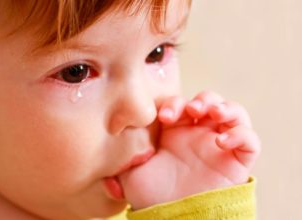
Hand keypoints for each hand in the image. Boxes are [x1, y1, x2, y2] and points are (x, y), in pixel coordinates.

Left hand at [119, 91, 260, 209]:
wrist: (174, 218)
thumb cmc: (154, 197)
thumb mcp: (131, 173)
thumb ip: (119, 158)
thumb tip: (102, 150)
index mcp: (177, 133)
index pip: (182, 104)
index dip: (175, 104)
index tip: (165, 117)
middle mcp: (199, 136)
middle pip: (210, 102)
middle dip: (202, 99)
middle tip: (191, 110)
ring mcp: (220, 146)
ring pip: (234, 113)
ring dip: (225, 107)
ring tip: (212, 113)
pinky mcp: (237, 161)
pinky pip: (250, 141)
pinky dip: (241, 134)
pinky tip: (222, 141)